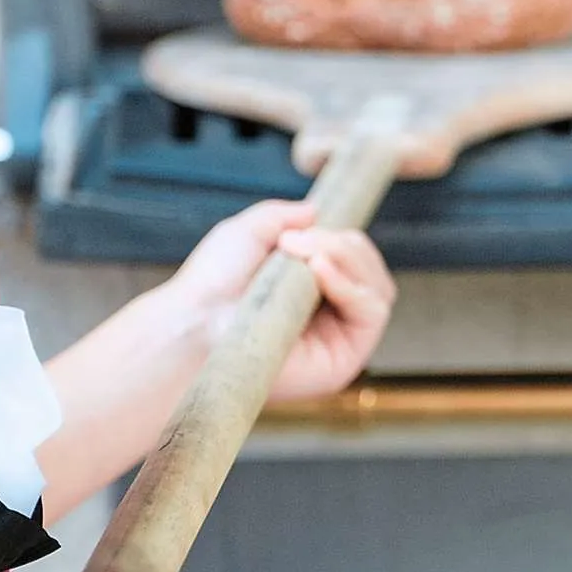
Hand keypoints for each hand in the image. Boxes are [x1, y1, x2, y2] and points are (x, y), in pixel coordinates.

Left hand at [162, 199, 396, 404]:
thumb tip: (317, 210)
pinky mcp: (344, 360)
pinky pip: (372, 313)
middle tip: (297, 241)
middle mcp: (329, 318)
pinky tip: (320, 272)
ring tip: (306, 256)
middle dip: (343, 244)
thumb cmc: (210, 284)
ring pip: (378, 288)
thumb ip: (284, 216)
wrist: (193, 322)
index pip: (354, 260)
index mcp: (309, 291)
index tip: (302, 229)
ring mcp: (338, 340)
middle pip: (372, 271)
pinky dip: (351, 286)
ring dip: (347, 259)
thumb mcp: (248, 232)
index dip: (340, 239)